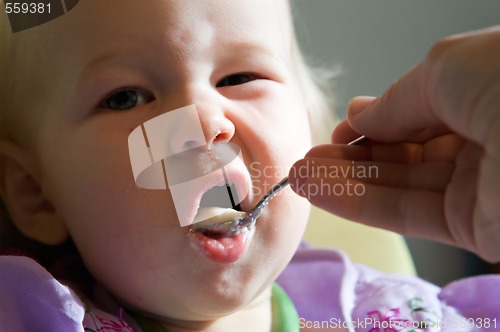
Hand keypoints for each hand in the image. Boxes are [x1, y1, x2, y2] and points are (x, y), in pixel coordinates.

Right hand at [289, 27, 499, 261]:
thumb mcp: (445, 69)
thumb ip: (396, 100)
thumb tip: (360, 118)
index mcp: (486, 91)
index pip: (419, 111)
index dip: (376, 120)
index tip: (339, 130)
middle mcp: (486, 138)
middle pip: (404, 150)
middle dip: (351, 154)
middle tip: (307, 159)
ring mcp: (484, 186)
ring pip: (401, 184)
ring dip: (345, 181)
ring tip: (300, 176)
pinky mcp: (480, 228)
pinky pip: (410, 213)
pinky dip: (361, 204)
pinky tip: (322, 193)